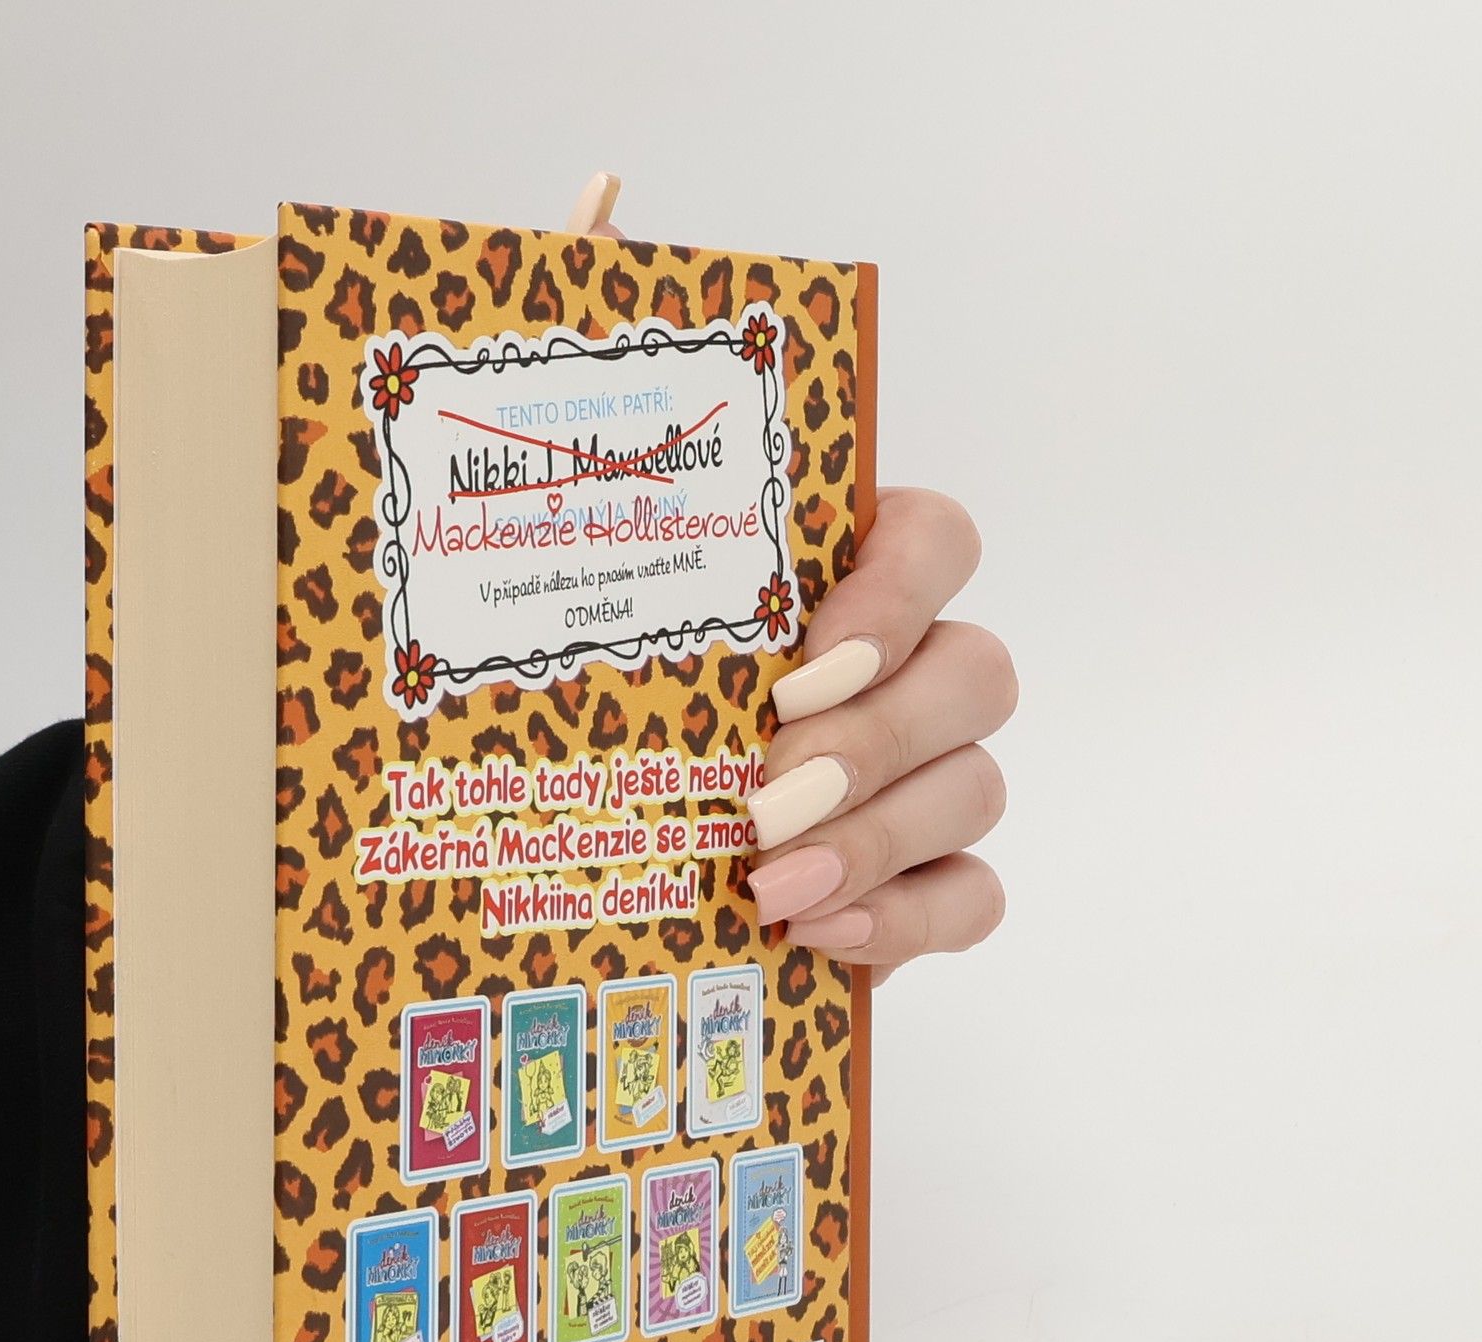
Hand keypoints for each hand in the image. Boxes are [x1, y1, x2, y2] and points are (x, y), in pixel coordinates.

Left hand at [566, 176, 1016, 982]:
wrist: (551, 865)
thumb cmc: (571, 687)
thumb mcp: (569, 558)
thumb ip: (599, 407)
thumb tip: (596, 212)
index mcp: (833, 579)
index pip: (934, 539)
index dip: (894, 593)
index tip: (796, 665)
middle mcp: (900, 668)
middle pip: (977, 670)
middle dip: (877, 739)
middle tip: (763, 795)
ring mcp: (920, 782)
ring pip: (982, 785)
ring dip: (879, 835)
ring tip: (764, 884)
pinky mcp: (916, 886)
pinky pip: (974, 897)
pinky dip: (907, 920)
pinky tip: (811, 937)